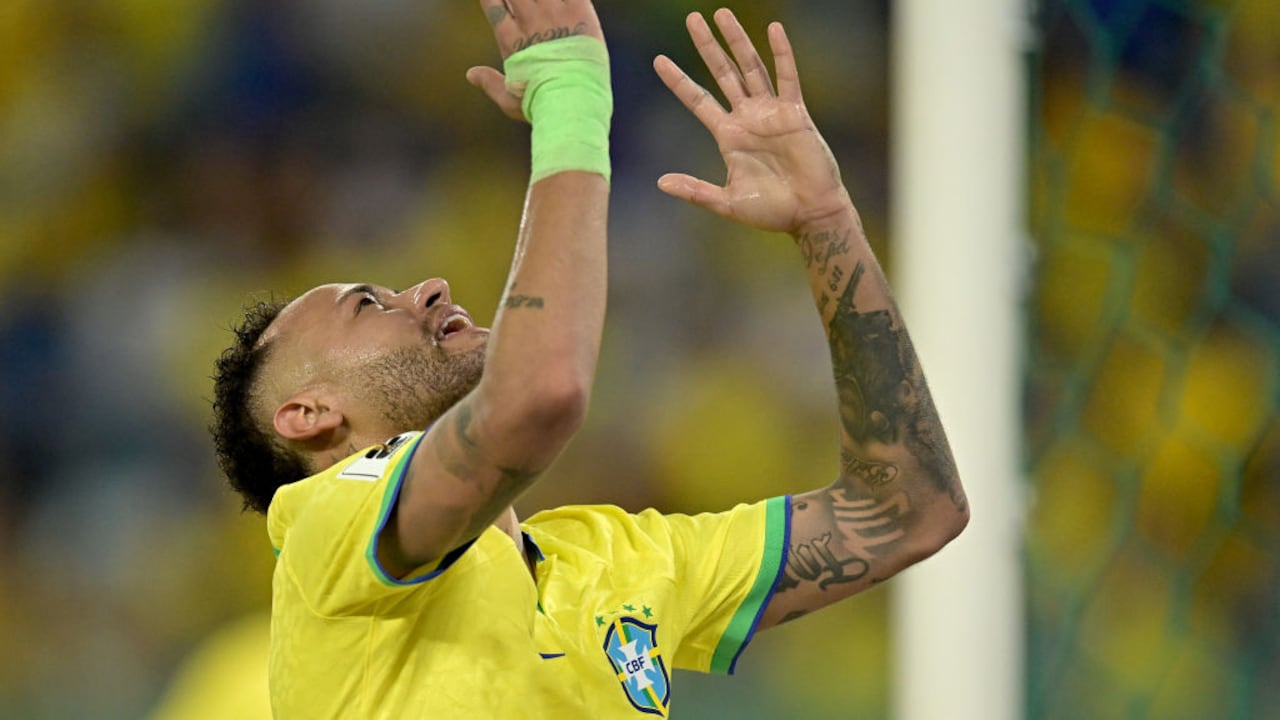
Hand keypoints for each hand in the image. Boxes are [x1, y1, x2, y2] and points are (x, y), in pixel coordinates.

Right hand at [467, 0, 606, 121]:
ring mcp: (553, 12)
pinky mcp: (578, 10)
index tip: (500, 2)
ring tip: (542, 6)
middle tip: (524, 7)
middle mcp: (528, 20)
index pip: (492, 1)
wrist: (573, 101)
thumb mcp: (510, 100)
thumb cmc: (541, 106)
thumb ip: (490, 83)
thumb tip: (471, 74)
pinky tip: (566, 2)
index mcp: (509, 37)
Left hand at [654, 10, 850, 234]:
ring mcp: (771, 112)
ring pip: (751, 67)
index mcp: (728, 136)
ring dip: (737, 41)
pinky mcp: (794, 113)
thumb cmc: (772, 211)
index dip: (679, 81)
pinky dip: (781, 53)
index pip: (698, 100)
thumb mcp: (727, 202)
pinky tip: (773, 30)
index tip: (658, 60)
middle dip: (707, 46)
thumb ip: (695, 191)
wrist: (810, 215)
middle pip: (722, 73)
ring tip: (722, 14)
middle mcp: (747, 118)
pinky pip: (787, 77)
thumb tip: (660, 183)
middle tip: (692, 19)